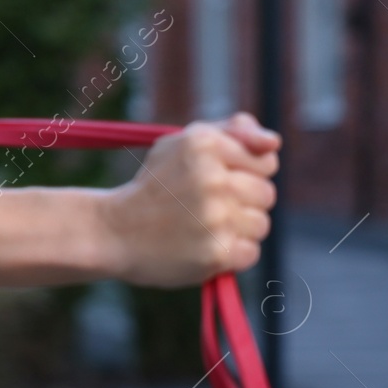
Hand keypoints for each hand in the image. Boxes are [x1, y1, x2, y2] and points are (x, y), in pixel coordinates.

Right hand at [101, 111, 280, 288]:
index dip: (246, 173)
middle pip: (266, 194)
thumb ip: (231, 132)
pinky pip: (250, 253)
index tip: (216, 181)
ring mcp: (215, 216)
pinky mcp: (216, 252)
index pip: (267, 161)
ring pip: (260, 224)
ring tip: (201, 227)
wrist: (113, 230)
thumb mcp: (183, 145)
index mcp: (205, 144)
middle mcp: (212, 177)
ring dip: (237, 230)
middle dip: (242, 202)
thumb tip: (273, 141)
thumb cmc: (155, 187)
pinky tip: (201, 246)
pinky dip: (230, 255)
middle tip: (204, 207)